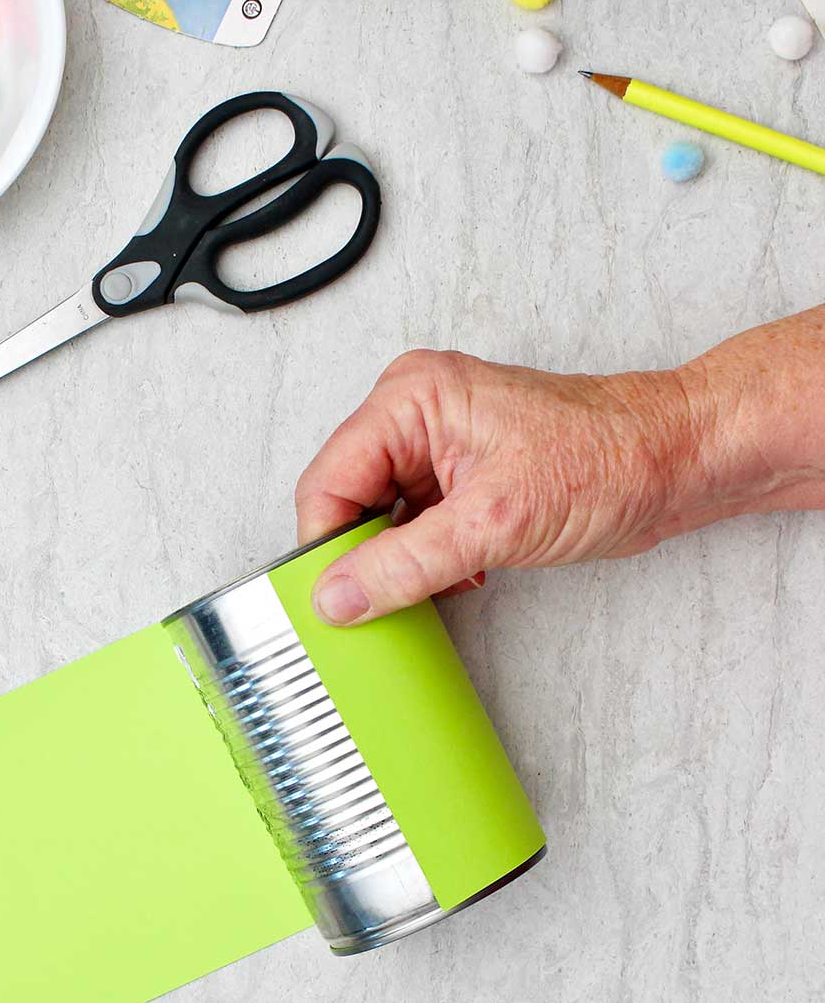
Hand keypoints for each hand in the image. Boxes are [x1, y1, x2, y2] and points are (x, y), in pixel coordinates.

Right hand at [295, 349, 703, 623]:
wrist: (676, 463)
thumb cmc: (607, 460)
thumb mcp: (493, 522)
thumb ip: (405, 564)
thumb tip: (338, 597)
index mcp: (410, 399)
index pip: (329, 482)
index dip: (326, 547)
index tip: (331, 601)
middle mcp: (416, 414)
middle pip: (348, 501)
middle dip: (364, 556)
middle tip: (379, 603)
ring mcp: (439, 446)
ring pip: (381, 520)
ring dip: (400, 563)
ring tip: (434, 585)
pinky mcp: (463, 477)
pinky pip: (415, 527)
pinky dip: (426, 561)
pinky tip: (459, 576)